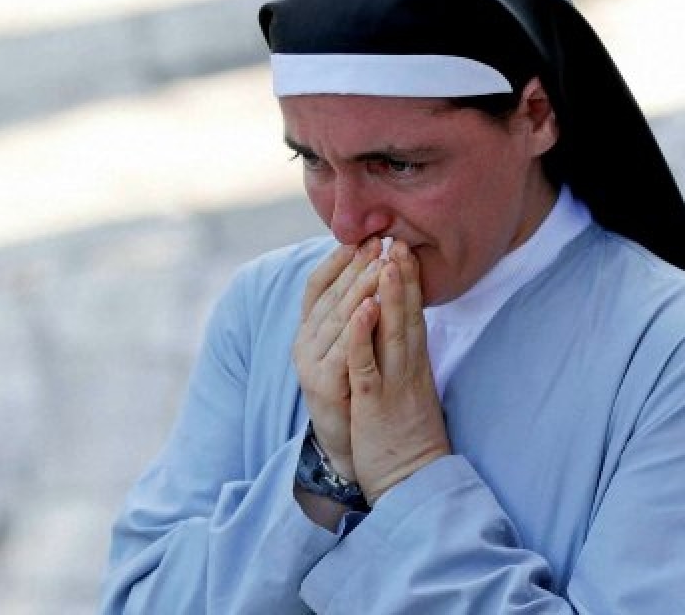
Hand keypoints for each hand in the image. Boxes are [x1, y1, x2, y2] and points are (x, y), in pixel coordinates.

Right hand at [292, 238, 383, 478]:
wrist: (353, 448)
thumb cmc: (356, 392)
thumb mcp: (351, 349)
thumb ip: (354, 314)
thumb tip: (373, 271)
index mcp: (310, 331)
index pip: (319, 284)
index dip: (340, 260)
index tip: (366, 237)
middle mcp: (304, 343)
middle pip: (331, 296)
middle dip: (358, 266)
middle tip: (381, 240)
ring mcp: (311, 364)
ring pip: (337, 318)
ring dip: (359, 288)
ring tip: (381, 262)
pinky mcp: (324, 385)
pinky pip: (343, 351)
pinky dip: (357, 328)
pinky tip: (370, 307)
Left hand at [347, 241, 450, 504]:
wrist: (415, 480)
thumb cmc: (408, 437)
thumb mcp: (409, 391)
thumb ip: (405, 362)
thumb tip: (399, 335)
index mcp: (414, 365)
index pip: (412, 315)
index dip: (408, 282)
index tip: (402, 250)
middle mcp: (409, 368)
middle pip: (407, 314)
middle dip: (403, 275)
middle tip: (399, 239)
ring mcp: (395, 383)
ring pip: (392, 331)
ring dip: (390, 293)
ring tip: (387, 259)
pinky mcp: (377, 402)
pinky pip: (368, 363)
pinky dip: (364, 335)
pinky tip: (363, 310)